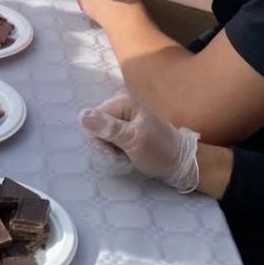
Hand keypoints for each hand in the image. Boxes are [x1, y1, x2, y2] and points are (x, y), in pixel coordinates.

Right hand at [79, 92, 199, 191]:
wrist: (181, 163)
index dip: (99, 140)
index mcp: (121, 102)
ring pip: (100, 136)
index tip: (114, 154)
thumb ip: (108, 128)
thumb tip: (82, 116)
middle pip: (94, 127)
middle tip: (122, 157)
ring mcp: (122, 117)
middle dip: (105, 147)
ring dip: (110, 151)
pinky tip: (127, 156)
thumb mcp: (134, 140)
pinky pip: (109, 140)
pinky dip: (116, 151)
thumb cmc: (159, 150)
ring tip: (127, 157)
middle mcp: (119, 105)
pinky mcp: (125, 128)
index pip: (92, 119)